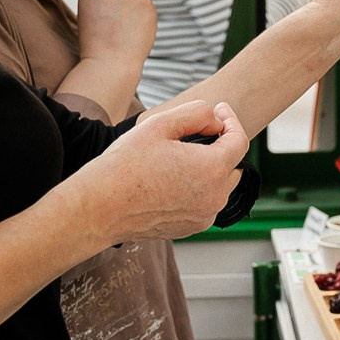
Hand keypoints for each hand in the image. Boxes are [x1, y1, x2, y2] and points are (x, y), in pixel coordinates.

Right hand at [74, 100, 249, 242]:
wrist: (99, 208)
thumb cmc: (124, 166)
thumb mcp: (160, 124)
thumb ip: (197, 114)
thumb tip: (215, 120)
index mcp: (212, 170)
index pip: (239, 141)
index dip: (231, 120)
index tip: (219, 110)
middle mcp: (214, 197)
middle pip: (233, 164)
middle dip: (222, 145)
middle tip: (201, 130)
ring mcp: (203, 217)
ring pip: (221, 185)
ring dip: (211, 168)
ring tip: (184, 154)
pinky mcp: (190, 228)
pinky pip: (205, 203)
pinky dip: (199, 188)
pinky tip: (174, 177)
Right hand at [75, 0, 154, 67]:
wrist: (110, 62)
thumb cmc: (95, 42)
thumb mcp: (87, 12)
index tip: (105, 3)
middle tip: (118, 13)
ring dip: (134, 1)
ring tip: (126, 24)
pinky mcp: (149, 5)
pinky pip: (148, 4)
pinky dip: (144, 14)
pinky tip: (136, 29)